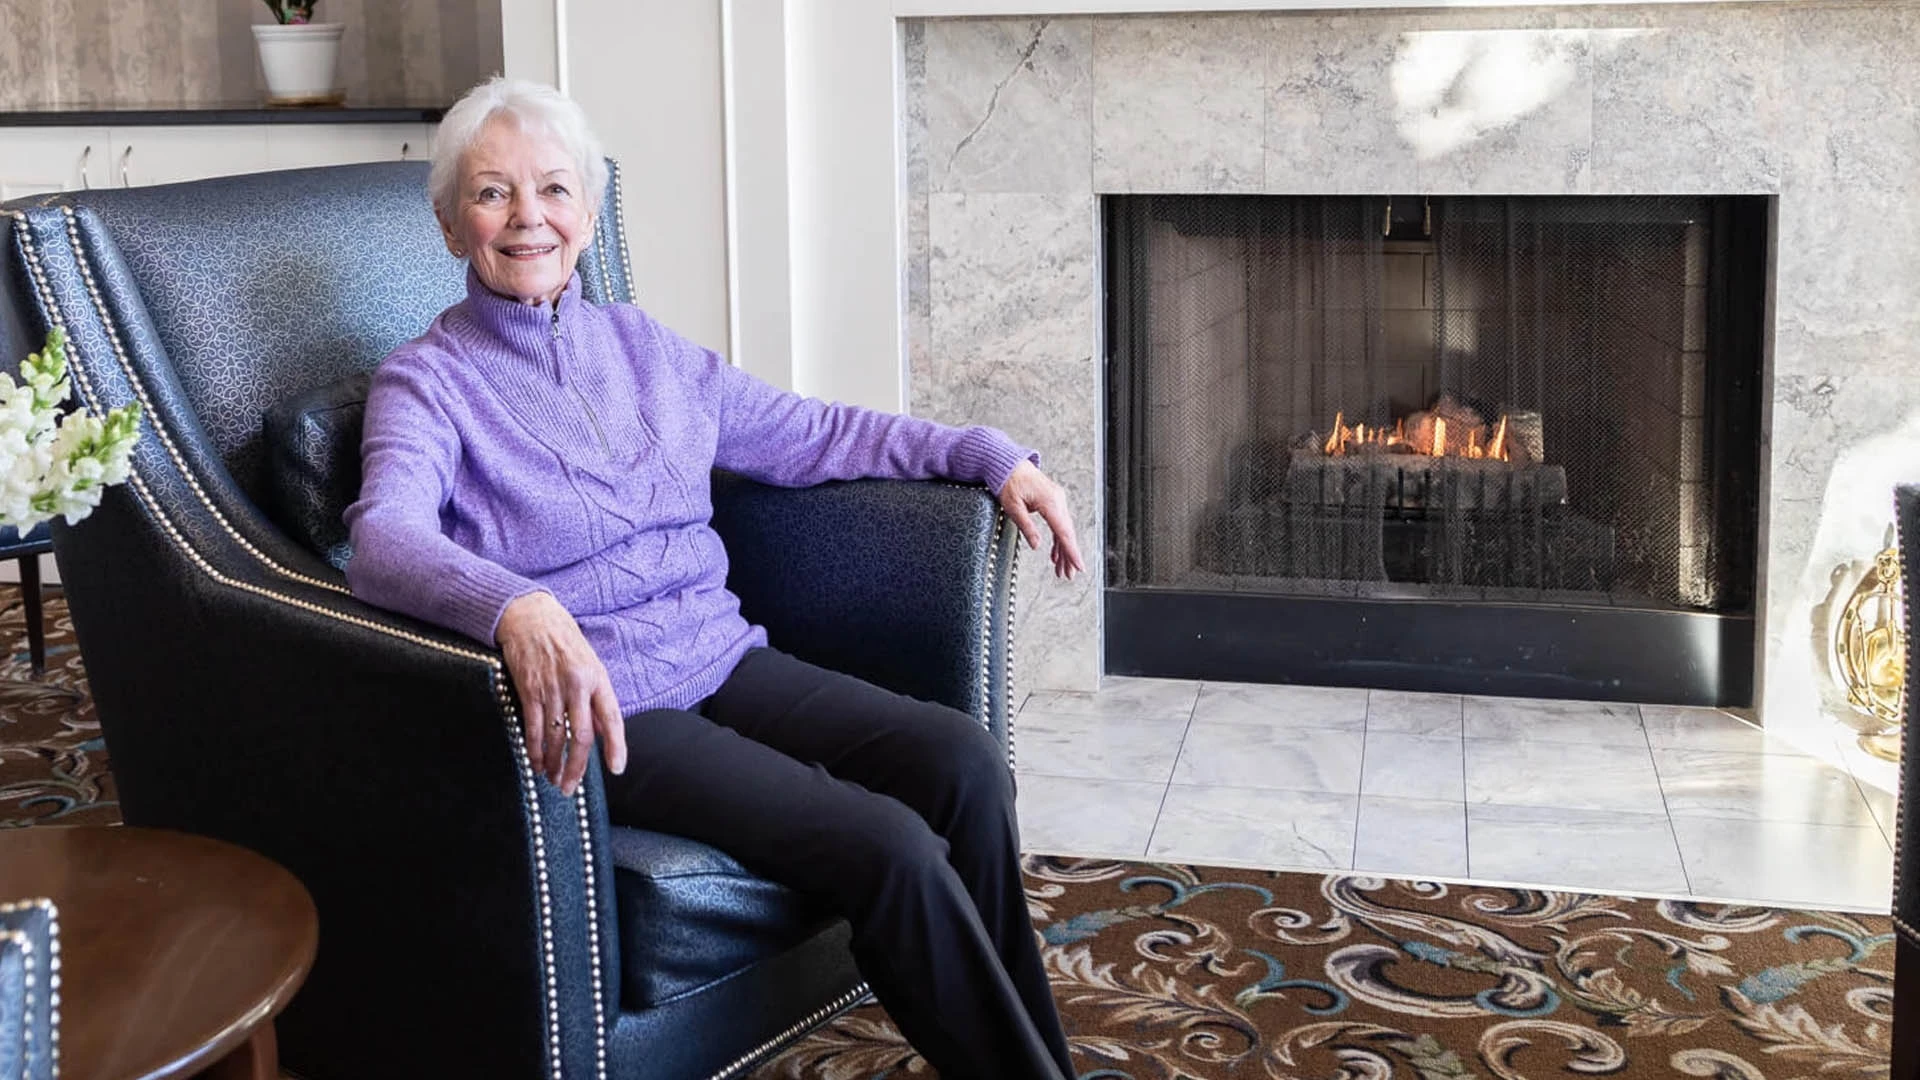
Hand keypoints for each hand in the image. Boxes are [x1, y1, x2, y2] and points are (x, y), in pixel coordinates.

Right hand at [496, 591, 627, 795]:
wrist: (530, 616)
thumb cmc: (564, 641)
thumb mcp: (589, 663)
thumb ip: (595, 697)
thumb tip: (600, 731)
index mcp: (597, 678)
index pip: (611, 718)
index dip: (616, 745)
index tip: (617, 768)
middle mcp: (577, 685)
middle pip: (581, 735)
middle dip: (577, 767)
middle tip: (571, 787)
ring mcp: (551, 688)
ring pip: (555, 736)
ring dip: (554, 763)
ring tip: (554, 780)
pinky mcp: (528, 689)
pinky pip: (533, 727)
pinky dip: (534, 749)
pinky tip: (536, 763)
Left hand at [998, 460, 1085, 579]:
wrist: (1007, 463)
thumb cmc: (1007, 481)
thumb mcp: (1012, 507)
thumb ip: (1026, 527)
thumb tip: (1037, 546)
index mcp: (1049, 501)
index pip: (1063, 532)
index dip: (1072, 551)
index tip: (1079, 566)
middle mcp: (1057, 500)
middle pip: (1067, 533)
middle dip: (1069, 556)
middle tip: (1069, 575)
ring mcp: (1057, 500)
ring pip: (1064, 530)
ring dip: (1063, 551)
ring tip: (1061, 571)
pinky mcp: (1052, 501)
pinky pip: (1058, 524)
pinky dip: (1057, 540)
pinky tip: (1054, 556)